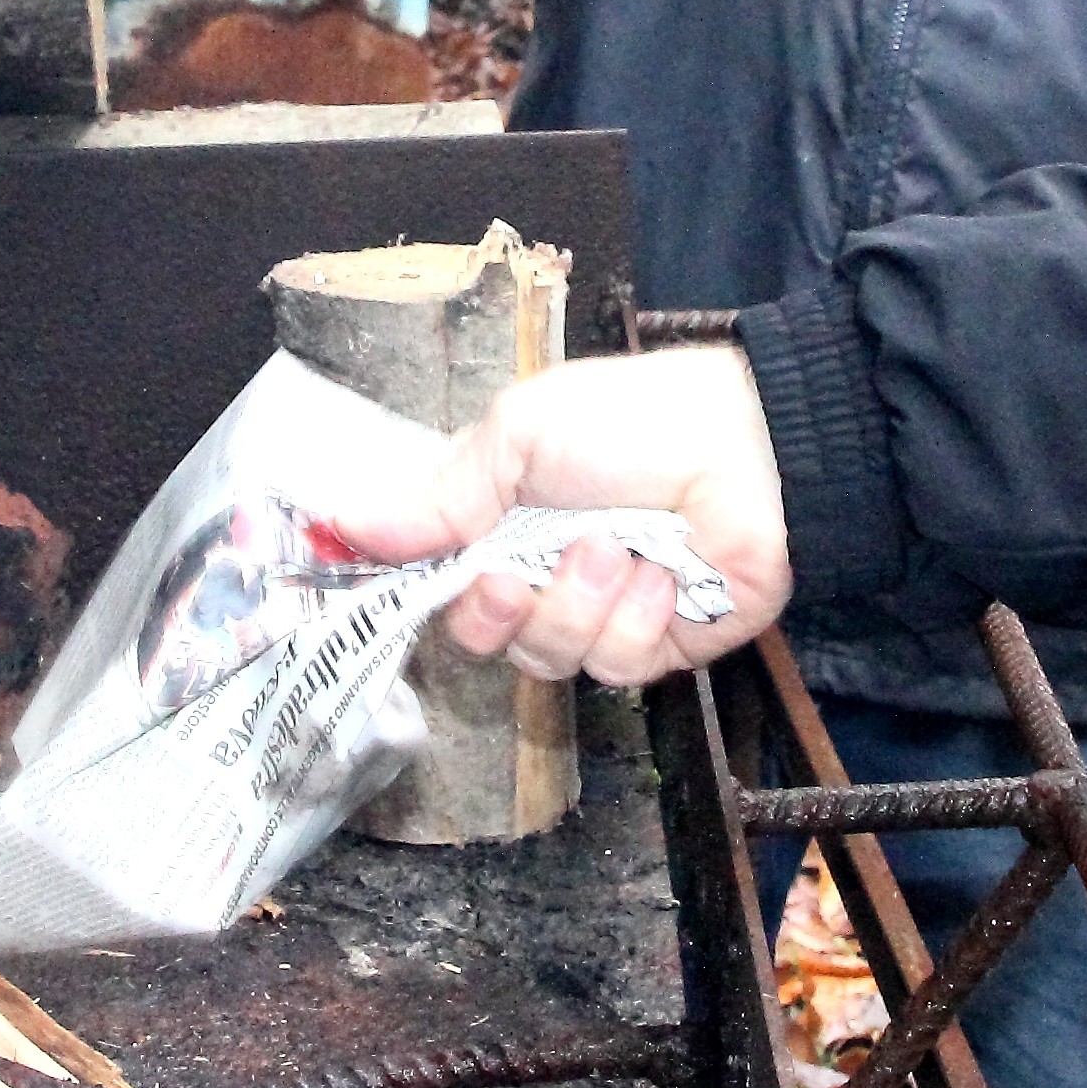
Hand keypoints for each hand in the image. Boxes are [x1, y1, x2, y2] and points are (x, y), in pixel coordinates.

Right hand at [326, 346, 791, 684]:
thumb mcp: (515, 436)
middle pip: (484, 637)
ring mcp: (605, 614)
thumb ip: (437, 496)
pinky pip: (617, 666)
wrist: (748, 445)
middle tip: (518, 571)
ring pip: (548, 659)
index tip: (418, 579)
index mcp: (506, 521)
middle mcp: (548, 573)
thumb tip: (339, 527)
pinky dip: (637, 618)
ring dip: (578, 601)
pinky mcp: (662, 647)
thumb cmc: (630, 420)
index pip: (442, 583)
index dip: (426, 591)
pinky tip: (665, 574)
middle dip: (497, 608)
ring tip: (619, 547)